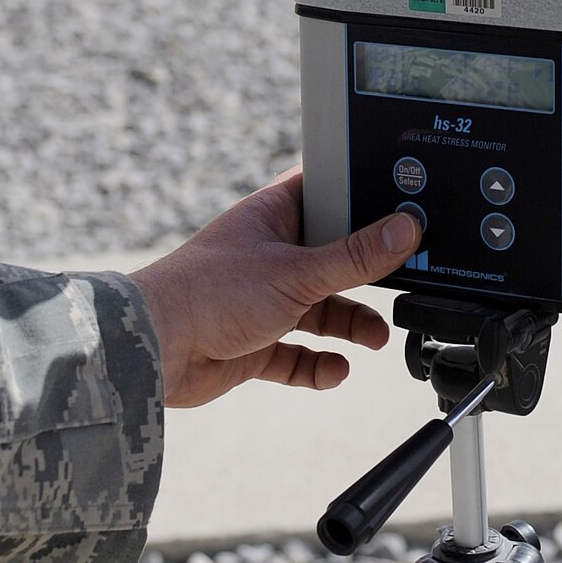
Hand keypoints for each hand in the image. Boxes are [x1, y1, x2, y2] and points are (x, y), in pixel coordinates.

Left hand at [126, 169, 419, 408]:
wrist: (153, 348)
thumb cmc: (210, 291)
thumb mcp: (296, 271)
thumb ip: (355, 256)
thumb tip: (408, 228)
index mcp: (273, 217)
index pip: (325, 193)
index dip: (361, 197)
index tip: (404, 207)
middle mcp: (268, 255)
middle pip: (332, 258)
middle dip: (366, 276)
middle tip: (403, 284)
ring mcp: (260, 301)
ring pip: (319, 310)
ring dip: (350, 324)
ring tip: (377, 338)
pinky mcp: (252, 344)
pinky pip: (297, 355)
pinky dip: (318, 365)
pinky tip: (337, 369)